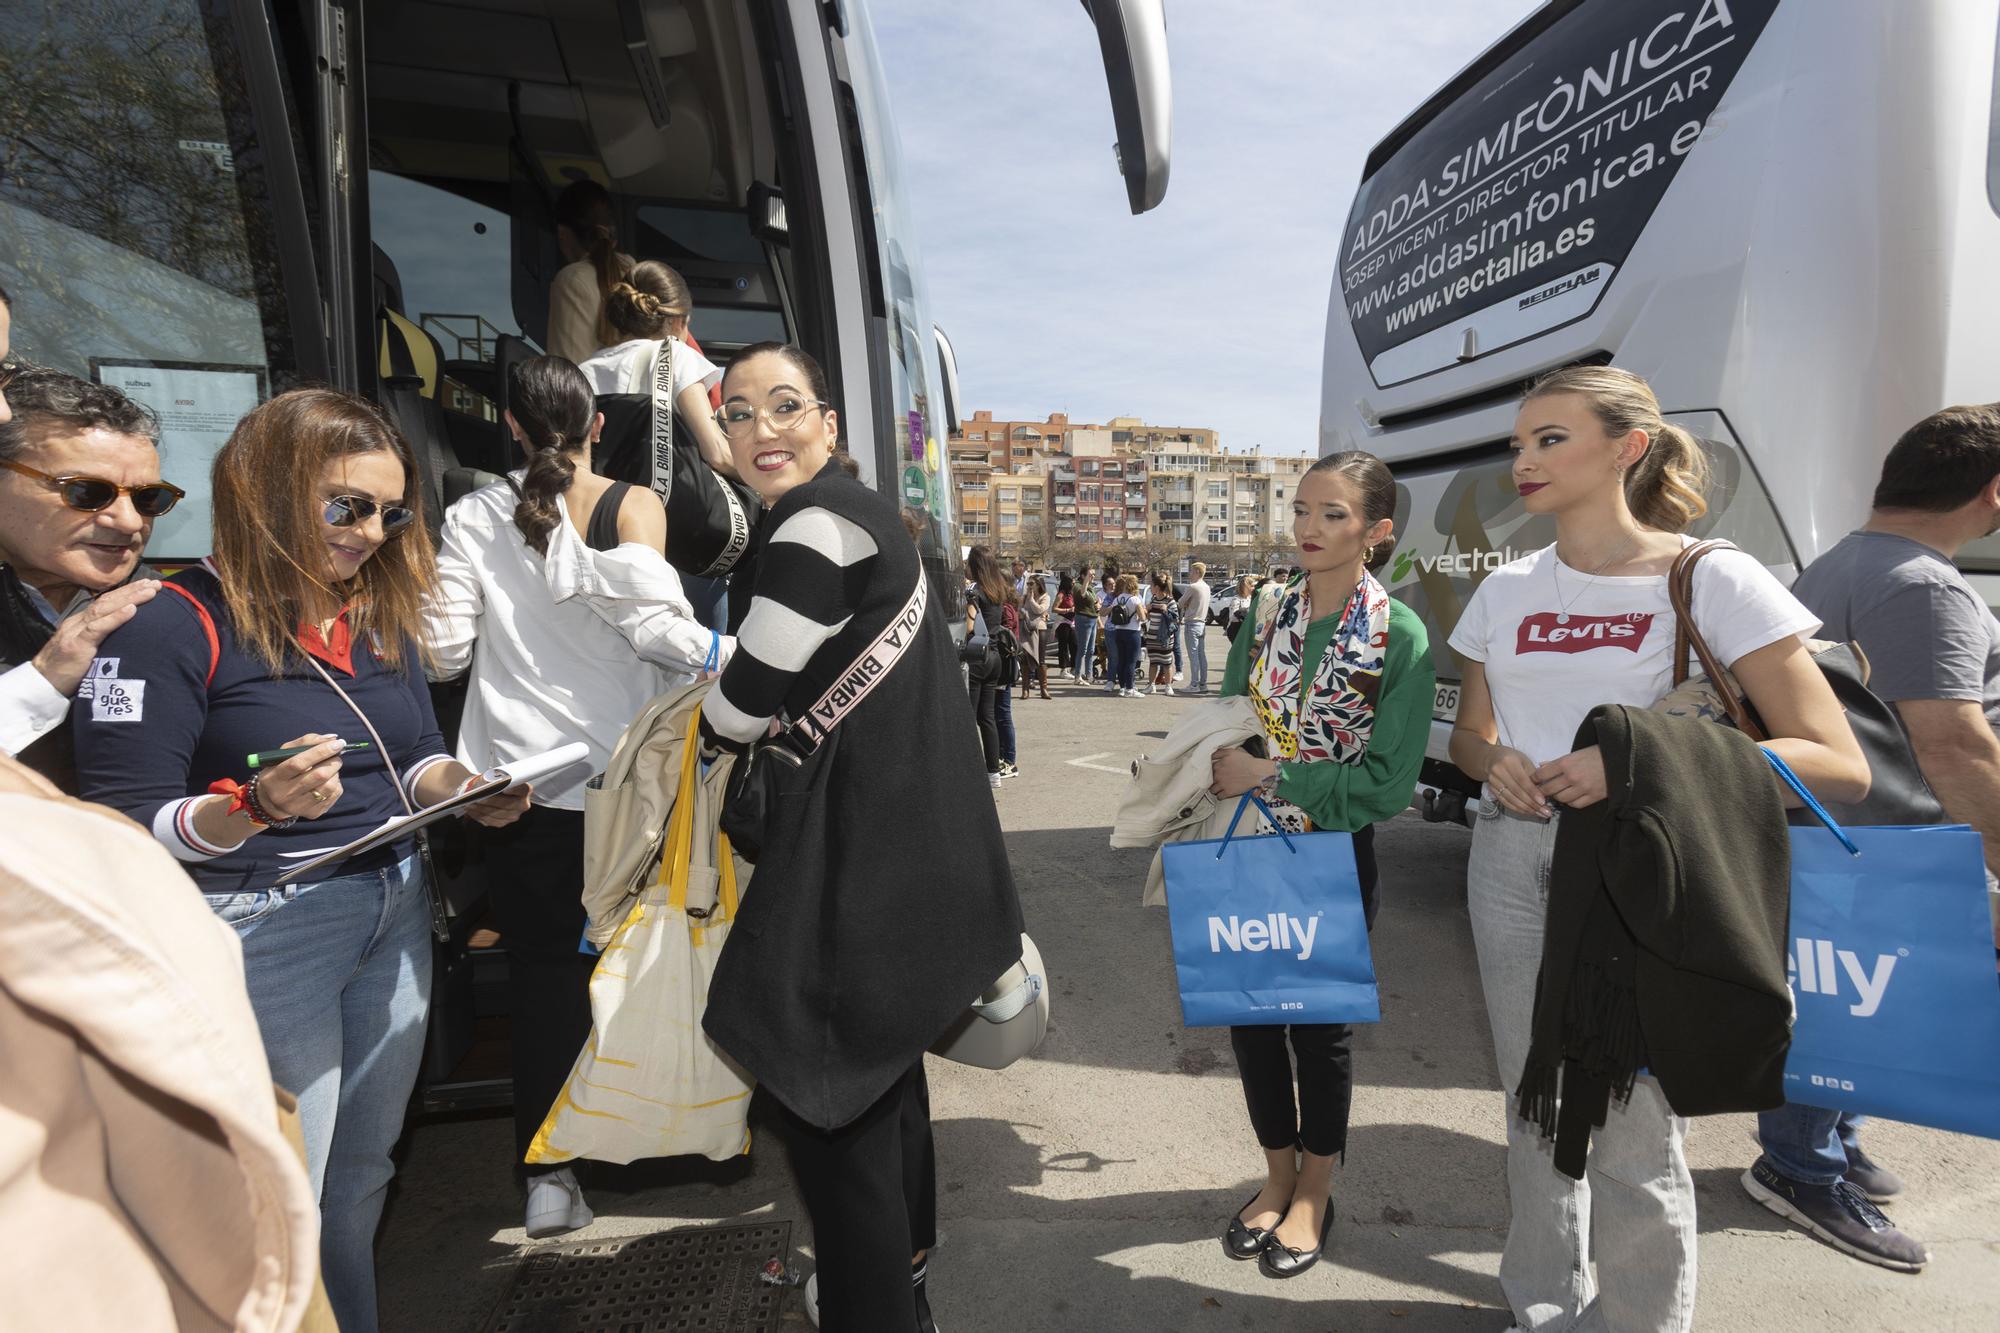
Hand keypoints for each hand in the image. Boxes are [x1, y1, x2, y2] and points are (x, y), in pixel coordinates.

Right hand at [31, 579, 158, 695]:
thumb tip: (125, 637)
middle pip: (108, 601)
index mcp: (81, 623)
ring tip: (150, 591)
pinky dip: (116, 617)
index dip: (127, 593)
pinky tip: (132, 610)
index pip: (106, 602)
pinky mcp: (76, 645)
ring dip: (130, 598)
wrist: (42, 684)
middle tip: (156, 584)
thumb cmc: (66, 670)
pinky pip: (97, 628)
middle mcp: (78, 622)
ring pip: (104, 609)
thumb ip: (101, 640)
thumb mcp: (86, 650)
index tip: (147, 586)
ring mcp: (76, 632)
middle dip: (133, 591)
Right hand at [256, 733, 345, 820]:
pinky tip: (328, 780)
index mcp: (274, 777)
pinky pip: (333, 795)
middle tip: (336, 755)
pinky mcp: (312, 814)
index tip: (337, 743)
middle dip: (333, 761)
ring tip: (331, 768)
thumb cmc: (281, 770)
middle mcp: (284, 794)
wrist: (273, 801)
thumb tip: (332, 738)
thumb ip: (306, 742)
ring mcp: (299, 807)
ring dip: (336, 773)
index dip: (320, 751)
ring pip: (329, 787)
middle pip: (318, 776)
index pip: (299, 763)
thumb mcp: (285, 753)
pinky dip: (336, 784)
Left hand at [463, 781, 530, 827]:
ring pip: (497, 814)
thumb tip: (487, 785)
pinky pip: (490, 821)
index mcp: (524, 790)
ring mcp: (513, 816)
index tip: (504, 788)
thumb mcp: (496, 776)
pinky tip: (471, 810)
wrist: (492, 791)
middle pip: (507, 804)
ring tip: (469, 804)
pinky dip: (479, 815)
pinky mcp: (503, 822)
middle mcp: (522, 805)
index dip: (515, 790)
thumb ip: (495, 779)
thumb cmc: (494, 781)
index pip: (523, 789)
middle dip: (490, 801)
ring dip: (482, 809)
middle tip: (477, 798)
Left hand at [1209, 745, 1275, 798]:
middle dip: (1212, 780)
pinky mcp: (1228, 792)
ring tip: (1219, 788)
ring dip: (1215, 789)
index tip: (1214, 772)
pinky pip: (1219, 797)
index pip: (1208, 769)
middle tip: (1217, 780)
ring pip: (1212, 789)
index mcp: (1218, 765)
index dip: (1211, 771)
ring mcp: (1222, 784)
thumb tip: (1212, 755)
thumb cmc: (1247, 761)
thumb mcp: (1231, 752)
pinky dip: (1220, 796)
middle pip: (1209, 780)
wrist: (1256, 772)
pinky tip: (1223, 794)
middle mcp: (1218, 775)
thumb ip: (1220, 753)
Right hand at [1486, 745, 1550, 818]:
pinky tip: (1528, 812)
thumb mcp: (1525, 761)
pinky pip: (1505, 802)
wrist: (1492, 758)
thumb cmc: (1513, 758)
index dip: (1532, 792)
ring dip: (1526, 809)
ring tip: (1539, 814)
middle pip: (1516, 791)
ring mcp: (1493, 782)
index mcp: (1509, 761)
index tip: (1543, 802)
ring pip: (1511, 799)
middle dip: (1532, 804)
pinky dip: (1517, 809)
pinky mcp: (1491, 790)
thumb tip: (1545, 793)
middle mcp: (1498, 771)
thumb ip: (1534, 775)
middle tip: (1545, 812)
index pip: (1522, 780)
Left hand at [1533, 745, 1607, 809]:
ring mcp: (1583, 788)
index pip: (1542, 774)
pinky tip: (1570, 797)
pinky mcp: (1593, 796)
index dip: (1534, 779)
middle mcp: (1572, 776)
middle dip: (1543, 790)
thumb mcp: (1575, 753)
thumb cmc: (1596, 754)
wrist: (1620, 759)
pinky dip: (1570, 802)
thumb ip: (1557, 762)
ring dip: (1557, 797)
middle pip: (1549, 789)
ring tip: (1557, 793)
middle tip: (1542, 791)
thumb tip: (1541, 766)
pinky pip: (1575, 804)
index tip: (1533, 781)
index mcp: (1566, 763)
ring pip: (1561, 798)